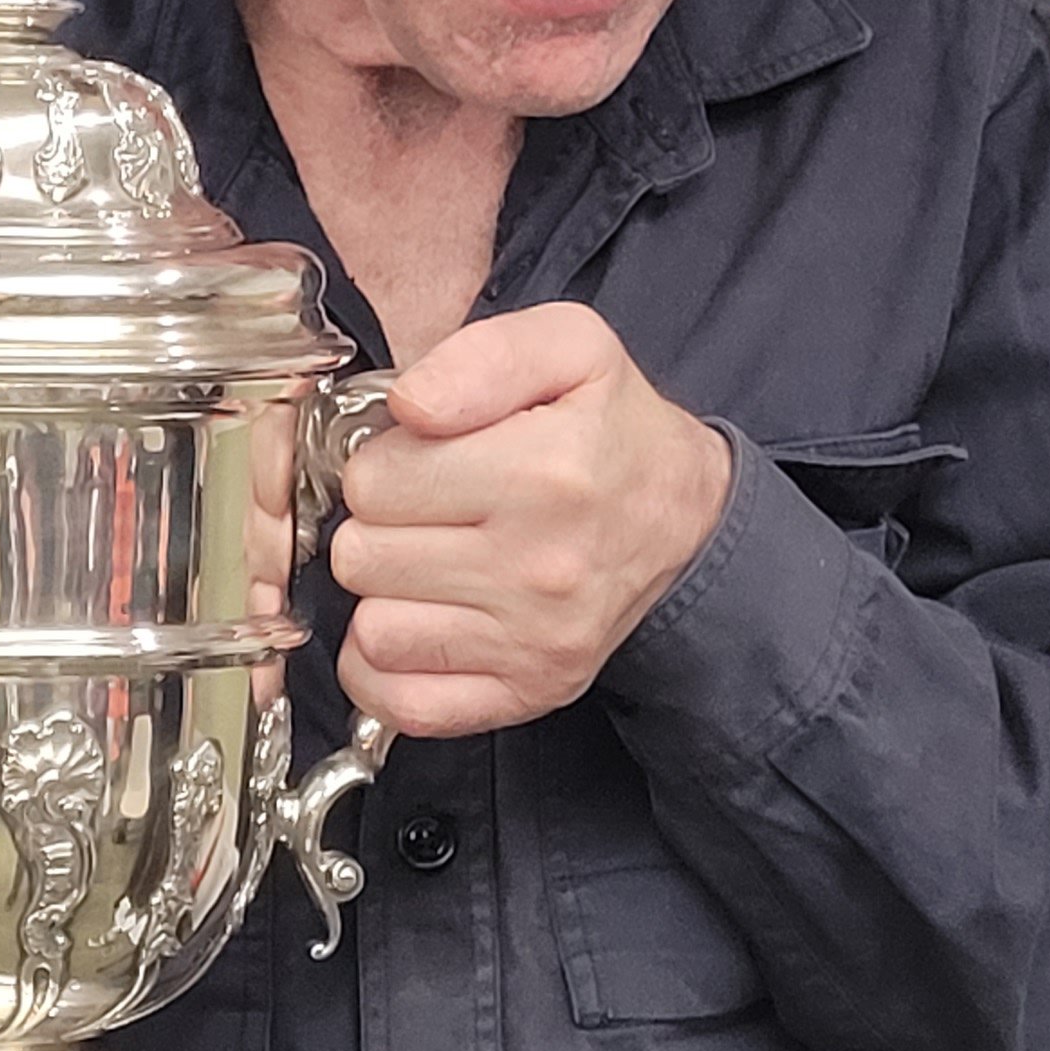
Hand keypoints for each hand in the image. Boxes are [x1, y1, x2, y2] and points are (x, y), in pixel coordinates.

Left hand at [327, 306, 731, 736]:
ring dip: (386, 595)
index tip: (420, 460)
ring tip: (431, 561)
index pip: (374, 481)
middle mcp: (540, 568)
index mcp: (544, 472)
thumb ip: (480, 357)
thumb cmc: (615, 432)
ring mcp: (534, 642)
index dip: (382, 462)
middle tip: (427, 510)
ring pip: (373, 630)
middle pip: (362, 557)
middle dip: (379, 526)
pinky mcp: (528, 692)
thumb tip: (408, 405)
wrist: (687, 520)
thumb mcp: (570, 349)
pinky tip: (420, 621)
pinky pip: (402, 701)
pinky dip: (389, 666)